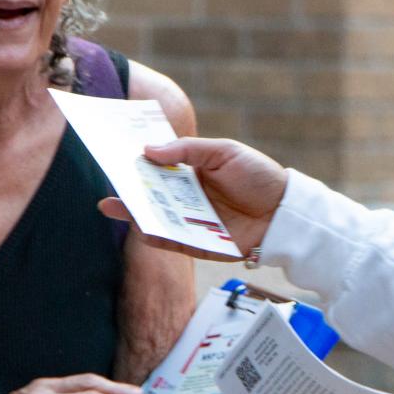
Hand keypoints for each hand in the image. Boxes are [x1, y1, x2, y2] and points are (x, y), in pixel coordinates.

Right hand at [96, 136, 287, 260]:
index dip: (136, 161)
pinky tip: (141, 227)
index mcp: (190, 173)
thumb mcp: (223, 152)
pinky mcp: (197, 243)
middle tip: (109, 180)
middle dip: (128, 189)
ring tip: (114, 205)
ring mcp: (190, 221)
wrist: (284, 210)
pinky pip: (170, 241)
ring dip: (135, 213)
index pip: (156, 167)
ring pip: (156, 218)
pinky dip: (155, 236)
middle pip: (150, 194)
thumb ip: (188, 150)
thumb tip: (148, 150)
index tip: (114, 153)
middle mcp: (185, 197)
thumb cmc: (258, 176)